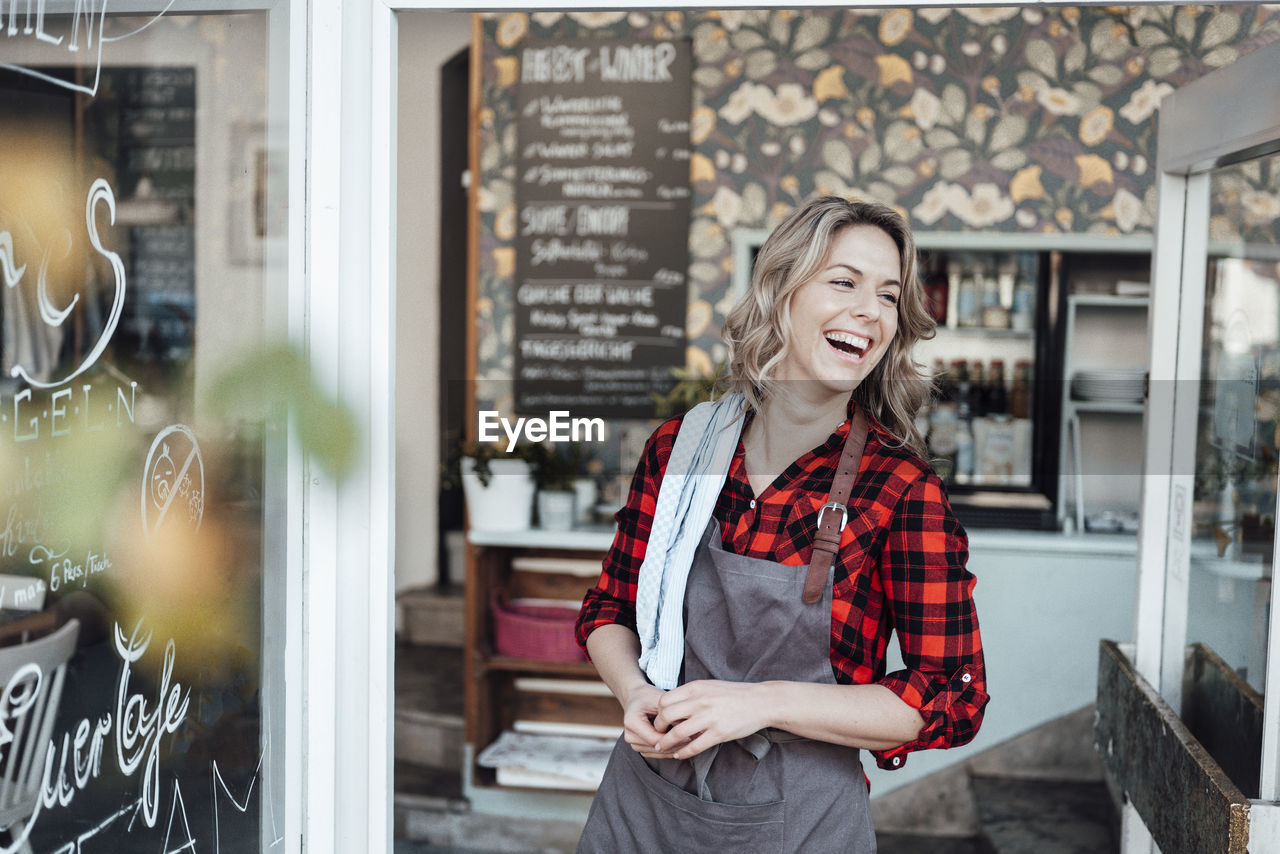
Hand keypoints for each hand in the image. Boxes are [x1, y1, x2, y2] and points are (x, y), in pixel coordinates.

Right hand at [620, 684, 685, 758]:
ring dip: (674, 748)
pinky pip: (657, 754)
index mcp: (632, 722)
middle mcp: (629, 735)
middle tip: (694, 739)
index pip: (655, 739)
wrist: (636, 697)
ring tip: (689, 741)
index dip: (673, 739)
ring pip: (658, 753)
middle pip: (657, 748)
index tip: (689, 735)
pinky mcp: (639, 747)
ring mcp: (633, 743)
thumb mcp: (659, 699)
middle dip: (676, 744)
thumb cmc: (648, 696)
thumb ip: (670, 713)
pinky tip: (681, 743)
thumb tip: (686, 727)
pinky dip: (669, 750)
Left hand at [652, 680, 768, 759]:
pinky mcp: (719, 733)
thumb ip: (691, 694)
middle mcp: (700, 701)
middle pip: (666, 715)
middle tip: (658, 733)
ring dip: (666, 742)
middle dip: (658, 727)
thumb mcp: (709, 686)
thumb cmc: (734, 694)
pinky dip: (683, 752)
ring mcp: (709, 718)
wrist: (760, 701)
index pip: (665, 699)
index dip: (659, 711)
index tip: (661, 719)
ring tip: (662, 747)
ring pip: (677, 733)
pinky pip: (695, 746)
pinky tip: (679, 755)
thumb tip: (673, 704)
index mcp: (696, 688)